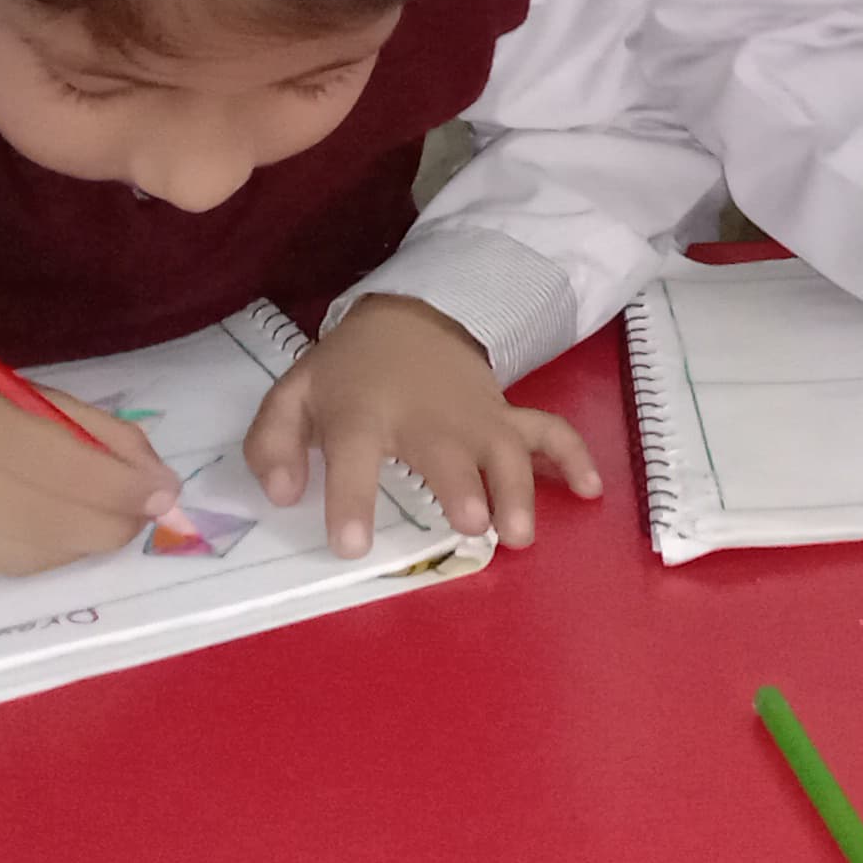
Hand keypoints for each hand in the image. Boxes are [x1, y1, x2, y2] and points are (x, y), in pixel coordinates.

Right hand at [0, 351, 177, 574]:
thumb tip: (155, 479)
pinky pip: (13, 566)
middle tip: (144, 507)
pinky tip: (60, 530)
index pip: (73, 467)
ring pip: (46, 552)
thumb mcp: (17, 391)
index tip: (166, 490)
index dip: (129, 487)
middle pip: (64, 518)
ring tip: (105, 515)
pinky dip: (52, 551)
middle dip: (120, 518)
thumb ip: (88, 428)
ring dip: (91, 537)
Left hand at [245, 296, 597, 558]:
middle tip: (473, 525)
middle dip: (461, 486)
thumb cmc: (348, 373)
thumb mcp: (293, 395)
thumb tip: (282, 495)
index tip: (351, 545)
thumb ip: (272, 444)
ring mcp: (473, 417)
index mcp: (361, 414)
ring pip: (504, 448)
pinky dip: (573, 458)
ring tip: (519, 534)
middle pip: (446, 453)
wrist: (410, 318)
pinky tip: (590, 491)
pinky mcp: (506, 417)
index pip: (354, 456)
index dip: (351, 499)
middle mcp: (424, 417)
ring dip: (517, 487)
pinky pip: (548, 432)